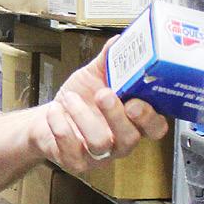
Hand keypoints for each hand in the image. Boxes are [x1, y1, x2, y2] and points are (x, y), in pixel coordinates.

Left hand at [30, 38, 167, 174]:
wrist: (47, 118)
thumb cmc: (79, 98)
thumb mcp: (94, 75)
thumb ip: (109, 60)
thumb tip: (119, 40)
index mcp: (133, 121)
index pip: (156, 127)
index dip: (149, 118)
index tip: (135, 102)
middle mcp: (120, 141)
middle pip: (130, 138)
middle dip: (116, 115)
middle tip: (102, 94)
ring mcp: (99, 155)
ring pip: (100, 143)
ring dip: (82, 116)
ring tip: (69, 98)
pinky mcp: (76, 162)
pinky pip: (71, 149)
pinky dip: (60, 125)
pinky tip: (56, 111)